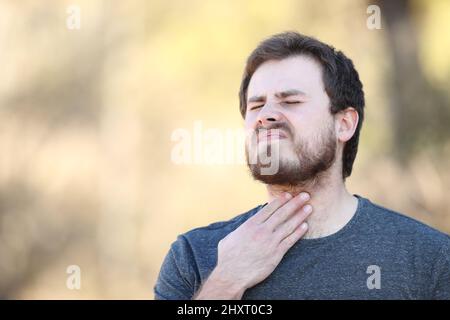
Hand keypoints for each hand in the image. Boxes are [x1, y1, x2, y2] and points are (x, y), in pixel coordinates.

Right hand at [194, 192, 311, 298]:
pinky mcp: (276, 254)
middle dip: (295, 203)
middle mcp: (262, 231)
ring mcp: (270, 242)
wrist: (232, 274)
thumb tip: (244, 227)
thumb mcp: (230, 237)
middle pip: (282, 213)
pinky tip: (305, 226)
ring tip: (309, 208)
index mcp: (250, 224)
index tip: (289, 195)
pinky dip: (298, 232)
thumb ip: (240, 230)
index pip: (269, 208)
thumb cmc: (227, 257)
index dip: (280, 200)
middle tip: (305, 195)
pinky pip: (290, 241)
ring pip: (289, 225)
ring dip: (300, 216)